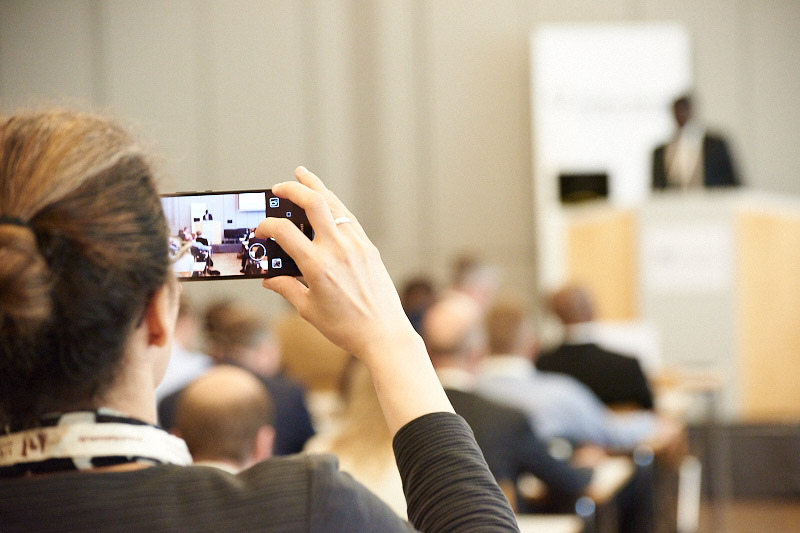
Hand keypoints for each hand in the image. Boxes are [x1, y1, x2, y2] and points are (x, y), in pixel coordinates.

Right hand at [256, 167, 415, 363]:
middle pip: (313, 202)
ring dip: (316, 187)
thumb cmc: (346, 327)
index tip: (260, 230)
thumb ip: (286, 288)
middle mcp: (338, 249)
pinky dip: (334, 206)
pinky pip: (349, 218)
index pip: (284, 231)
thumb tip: (268, 278)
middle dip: (293, 188)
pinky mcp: (369, 247)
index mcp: (317, 266)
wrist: (384, 334)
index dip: (266, 226)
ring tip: (302, 177)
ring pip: (334, 204)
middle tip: (278, 187)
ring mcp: (356, 245)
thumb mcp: (308, 310)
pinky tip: (327, 203)